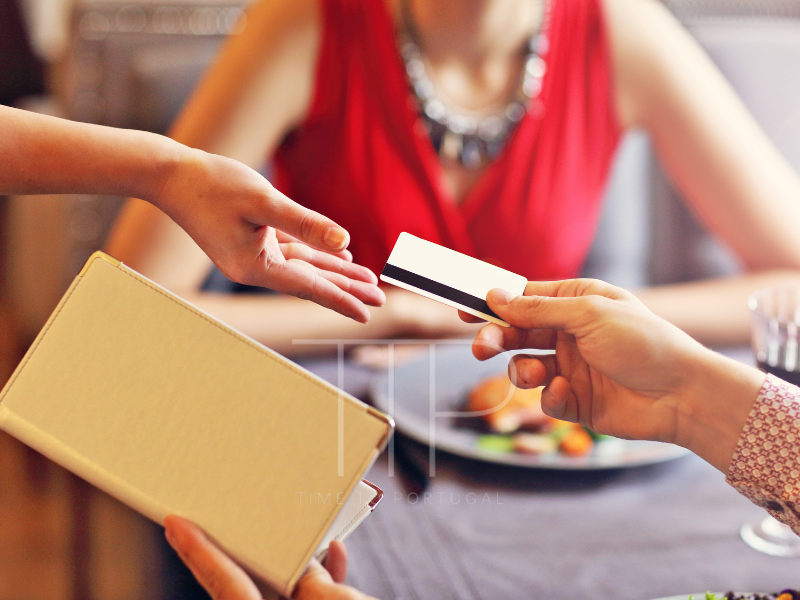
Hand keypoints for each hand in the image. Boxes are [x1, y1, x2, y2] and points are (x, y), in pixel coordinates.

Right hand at [152, 149, 384, 322]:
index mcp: (256, 267)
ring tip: (368, 280)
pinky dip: (316, 254)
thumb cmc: (213, 184)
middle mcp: (255, 267)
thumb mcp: (264, 202)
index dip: (342, 299)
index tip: (368, 313)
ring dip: (336, 271)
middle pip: (311, 282)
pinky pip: (292, 251)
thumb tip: (346, 243)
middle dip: (346, 289)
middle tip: (380, 298)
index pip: (310, 288)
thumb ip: (306, 224)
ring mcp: (252, 254)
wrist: (170, 174)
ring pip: (305, 267)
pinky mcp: (251, 239)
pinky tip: (339, 255)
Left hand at [164, 515, 377, 599]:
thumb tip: (308, 569)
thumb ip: (316, 581)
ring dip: (295, 565)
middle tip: (234, 521)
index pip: (224, 583)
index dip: (198, 551)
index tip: (174, 524)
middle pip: (246, 589)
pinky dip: (319, 583)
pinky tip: (337, 557)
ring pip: (281, 596)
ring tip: (308, 533)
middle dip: (248, 554)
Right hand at [464, 279, 763, 471]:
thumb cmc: (643, 342)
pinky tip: (569, 392)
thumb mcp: (588, 314)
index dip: (494, 303)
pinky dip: (551, 396)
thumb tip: (496, 296)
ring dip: (521, 370)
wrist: (681, 394)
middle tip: (481, 346)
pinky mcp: (575, 401)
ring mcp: (572, 367)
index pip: (524, 299)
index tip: (464, 308)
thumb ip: (537, 310)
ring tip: (534, 374)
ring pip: (523, 367)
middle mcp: (570, 334)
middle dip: (496, 338)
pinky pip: (545, 398)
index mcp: (576, 303)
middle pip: (516, 333)